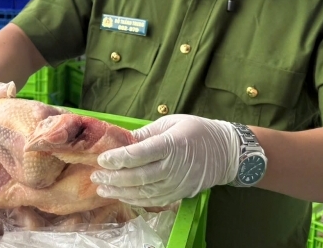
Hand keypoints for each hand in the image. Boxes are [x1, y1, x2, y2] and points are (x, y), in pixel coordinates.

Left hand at [91, 114, 239, 206]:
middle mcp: (174, 167)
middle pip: (139, 176)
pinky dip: (134, 199)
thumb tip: (122, 139)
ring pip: (144, 192)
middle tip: (96, 175)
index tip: (102, 159)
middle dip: (114, 178)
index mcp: (171, 144)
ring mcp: (177, 183)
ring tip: (102, 188)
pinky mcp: (178, 194)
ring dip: (120, 192)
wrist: (226, 153)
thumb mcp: (171, 123)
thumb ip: (146, 133)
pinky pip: (153, 200)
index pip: (140, 154)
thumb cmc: (197, 132)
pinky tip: (121, 195)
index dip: (118, 158)